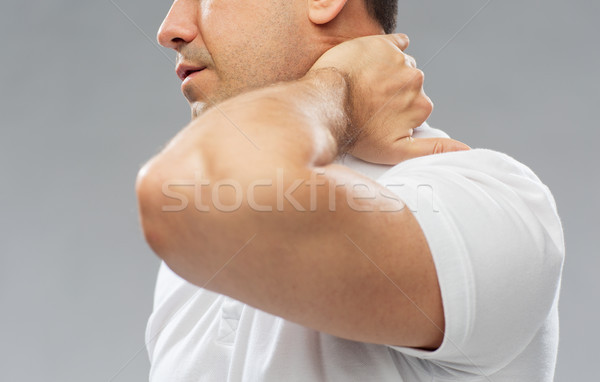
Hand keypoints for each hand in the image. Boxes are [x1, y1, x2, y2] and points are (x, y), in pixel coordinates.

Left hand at [309, 34, 468, 163]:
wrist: (324, 107)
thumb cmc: (357, 133)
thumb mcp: (397, 151)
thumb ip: (433, 149)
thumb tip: (466, 149)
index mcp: (422, 105)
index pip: (414, 106)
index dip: (396, 112)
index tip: (378, 117)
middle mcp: (416, 80)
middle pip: (408, 85)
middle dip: (392, 93)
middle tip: (368, 103)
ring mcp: (399, 60)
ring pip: (400, 66)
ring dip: (387, 73)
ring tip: (363, 87)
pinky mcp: (382, 44)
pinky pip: (396, 42)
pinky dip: (389, 49)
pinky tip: (374, 60)